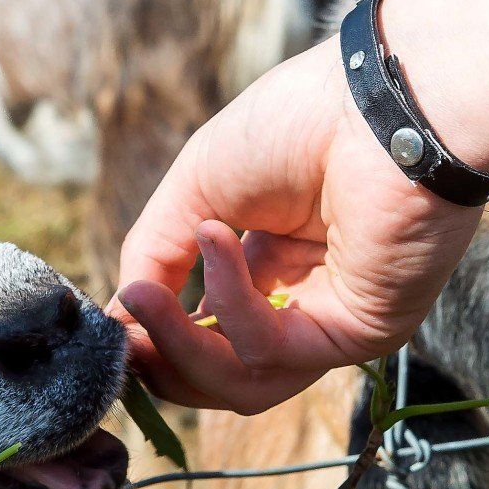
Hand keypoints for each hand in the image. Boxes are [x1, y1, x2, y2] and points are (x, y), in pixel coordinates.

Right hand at [110, 37, 484, 413]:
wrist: (377, 102)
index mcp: (269, 268)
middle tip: (123, 338)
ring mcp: (333, 325)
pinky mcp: (358, 335)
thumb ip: (155, 256)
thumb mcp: (195, 191)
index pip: (204, 337)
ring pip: (241, 386)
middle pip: (218, 377)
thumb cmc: (298, 123)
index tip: (111, 327)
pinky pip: (269, 351)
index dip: (153, 341)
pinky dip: (229, 301)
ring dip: (180, 345)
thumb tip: (119, 321)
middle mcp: (303, 304)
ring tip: (145, 295)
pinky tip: (217, 242)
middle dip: (161, 361)